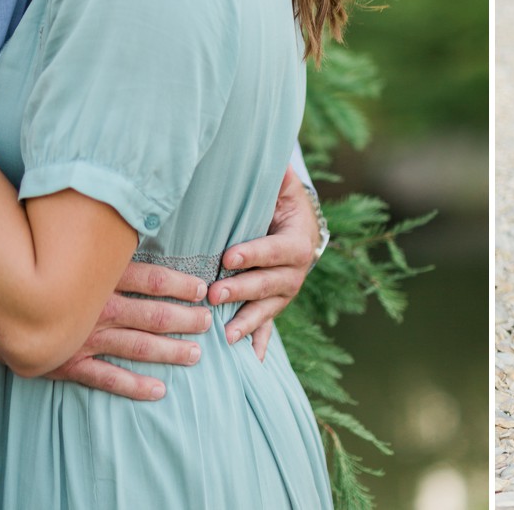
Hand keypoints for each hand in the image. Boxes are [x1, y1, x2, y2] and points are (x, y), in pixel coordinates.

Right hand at [41, 261, 213, 399]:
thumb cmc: (42, 269)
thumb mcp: (74, 250)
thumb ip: (104, 247)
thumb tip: (137, 225)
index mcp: (101, 278)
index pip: (152, 280)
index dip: (180, 285)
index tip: (201, 289)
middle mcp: (98, 308)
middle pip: (152, 315)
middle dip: (183, 320)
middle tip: (206, 323)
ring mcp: (85, 338)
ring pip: (137, 347)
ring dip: (168, 351)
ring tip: (194, 355)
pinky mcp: (70, 363)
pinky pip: (108, 378)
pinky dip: (134, 386)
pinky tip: (158, 390)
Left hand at [211, 167, 320, 359]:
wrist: (299, 227)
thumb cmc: (281, 202)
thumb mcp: (281, 186)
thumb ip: (272, 174)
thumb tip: (265, 152)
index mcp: (297, 241)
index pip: (275, 249)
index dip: (254, 253)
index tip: (228, 257)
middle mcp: (295, 272)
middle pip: (269, 283)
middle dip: (242, 289)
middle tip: (214, 293)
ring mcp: (285, 293)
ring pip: (267, 309)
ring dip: (247, 322)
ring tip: (227, 335)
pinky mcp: (274, 306)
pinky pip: (267, 327)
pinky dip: (259, 343)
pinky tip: (250, 361)